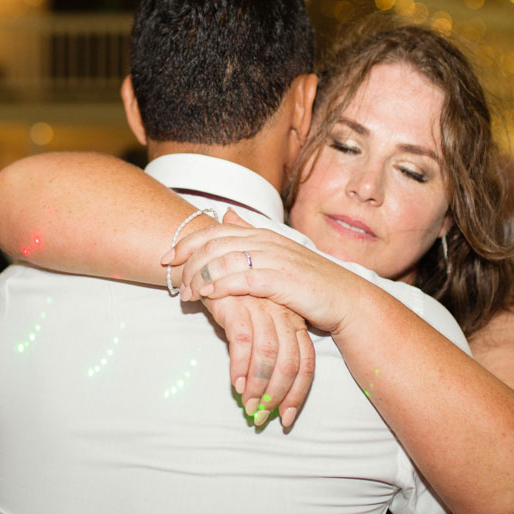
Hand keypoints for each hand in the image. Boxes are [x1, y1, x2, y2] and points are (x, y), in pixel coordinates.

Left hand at [167, 212, 360, 333]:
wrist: (346, 300)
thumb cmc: (309, 282)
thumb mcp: (277, 254)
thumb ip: (250, 234)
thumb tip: (227, 213)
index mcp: (263, 234)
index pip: (216, 231)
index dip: (188, 242)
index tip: (167, 257)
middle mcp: (267, 242)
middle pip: (216, 244)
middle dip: (188, 261)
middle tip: (171, 279)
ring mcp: (276, 260)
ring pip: (226, 260)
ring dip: (200, 277)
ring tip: (186, 294)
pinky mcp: (283, 281)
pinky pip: (244, 279)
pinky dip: (222, 285)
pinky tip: (208, 294)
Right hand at [204, 295, 314, 428]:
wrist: (213, 269)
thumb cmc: (239, 302)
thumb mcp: (262, 325)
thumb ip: (271, 353)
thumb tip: (269, 394)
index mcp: (295, 321)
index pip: (305, 363)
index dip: (298, 393)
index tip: (286, 418)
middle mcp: (283, 314)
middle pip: (289, 362)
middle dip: (277, 395)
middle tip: (262, 417)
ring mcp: (262, 308)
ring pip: (267, 354)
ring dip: (258, 386)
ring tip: (248, 406)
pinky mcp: (238, 304)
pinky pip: (243, 341)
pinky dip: (241, 366)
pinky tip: (236, 384)